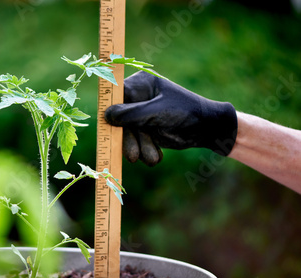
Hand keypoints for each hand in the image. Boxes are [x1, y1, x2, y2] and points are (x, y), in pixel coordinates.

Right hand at [105, 71, 237, 165]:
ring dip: (139, 149)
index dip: (112, 114)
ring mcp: (140, 115)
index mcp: (140, 84)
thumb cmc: (185, 113)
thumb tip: (106, 115)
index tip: (111, 129)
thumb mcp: (157, 112)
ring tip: (153, 158)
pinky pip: (135, 143)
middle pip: (120, 120)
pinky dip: (144, 151)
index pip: (116, 97)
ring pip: (127, 134)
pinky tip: (157, 155)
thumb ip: (131, 114)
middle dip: (130, 140)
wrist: (208, 129)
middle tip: (133, 156)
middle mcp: (137, 98)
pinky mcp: (144, 130)